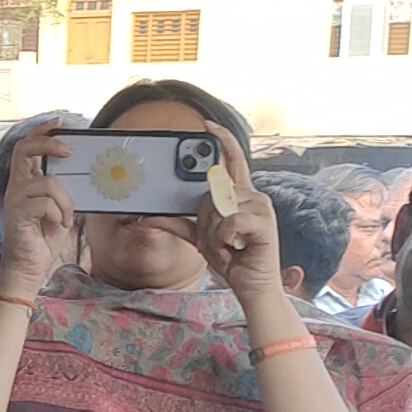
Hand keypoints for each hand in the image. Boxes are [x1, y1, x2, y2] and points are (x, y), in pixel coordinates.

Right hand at [0, 119, 77, 297]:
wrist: (28, 269)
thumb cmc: (42, 241)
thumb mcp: (60, 210)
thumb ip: (64, 192)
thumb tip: (84, 175)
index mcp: (25, 184)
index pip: (26, 148)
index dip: (40, 132)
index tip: (58, 124)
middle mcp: (16, 188)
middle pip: (24, 149)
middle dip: (48, 144)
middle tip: (68, 152)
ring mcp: (15, 200)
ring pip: (48, 183)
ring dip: (65, 202)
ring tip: (64, 219)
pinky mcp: (17, 215)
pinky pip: (46, 203)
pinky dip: (58, 214)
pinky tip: (57, 226)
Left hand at [192, 121, 283, 305]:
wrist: (251, 286)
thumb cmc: (231, 259)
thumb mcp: (197, 239)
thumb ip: (176, 224)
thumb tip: (146, 216)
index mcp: (238, 195)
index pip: (232, 160)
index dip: (221, 140)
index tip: (206, 125)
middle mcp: (252, 196)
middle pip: (211, 194)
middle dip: (205, 223)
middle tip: (219, 242)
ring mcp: (260, 207)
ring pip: (217, 210)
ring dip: (214, 236)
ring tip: (228, 248)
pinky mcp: (264, 222)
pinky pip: (228, 223)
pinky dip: (223, 240)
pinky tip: (236, 250)